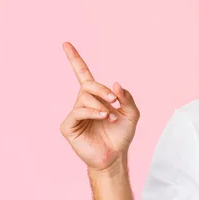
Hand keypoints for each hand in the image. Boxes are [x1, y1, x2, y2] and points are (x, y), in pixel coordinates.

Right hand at [59, 42, 139, 172]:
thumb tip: (115, 84)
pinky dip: (92, 112)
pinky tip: (103, 117)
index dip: (75, 59)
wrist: (115, 156)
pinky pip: (78, 111)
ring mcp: (75, 114)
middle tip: (114, 101)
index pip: (82, 74)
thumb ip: (127, 98)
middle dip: (102, 90)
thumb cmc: (122, 135)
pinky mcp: (69, 126)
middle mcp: (83, 102)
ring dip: (101, 105)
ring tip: (110, 117)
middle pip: (87, 84)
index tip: (66, 43)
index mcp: (96, 97)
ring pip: (84, 98)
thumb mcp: (132, 114)